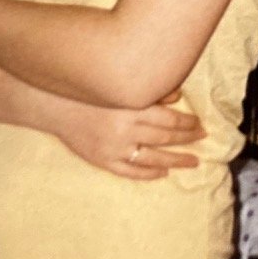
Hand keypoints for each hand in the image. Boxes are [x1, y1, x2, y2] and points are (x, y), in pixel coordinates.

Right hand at [58, 96, 204, 180]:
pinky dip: (149, 173)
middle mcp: (126, 130)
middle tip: (202, 139)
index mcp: (131, 108)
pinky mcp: (103, 160)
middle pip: (165, 138)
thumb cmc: (89, 90)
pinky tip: (163, 172)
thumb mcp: (119, 85)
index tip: (199, 124)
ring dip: (176, 160)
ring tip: (193, 161)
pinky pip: (131, 171)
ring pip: (153, 158)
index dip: (188, 123)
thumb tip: (178, 96)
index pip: (169, 119)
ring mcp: (114, 148)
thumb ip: (148, 90)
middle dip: (187, 139)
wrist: (55, 105)